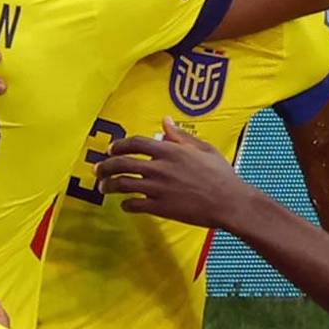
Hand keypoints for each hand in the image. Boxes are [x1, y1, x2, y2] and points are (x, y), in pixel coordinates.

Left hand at [95, 117, 258, 228]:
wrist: (230, 202)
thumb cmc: (221, 174)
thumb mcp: (203, 148)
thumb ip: (180, 136)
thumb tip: (165, 121)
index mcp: (170, 150)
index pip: (135, 143)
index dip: (119, 145)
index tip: (111, 149)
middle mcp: (160, 167)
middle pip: (122, 163)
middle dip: (105, 166)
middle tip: (98, 169)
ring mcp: (158, 188)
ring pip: (123, 184)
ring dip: (109, 185)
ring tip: (103, 188)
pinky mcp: (160, 207)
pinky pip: (135, 204)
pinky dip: (126, 204)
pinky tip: (125, 205)